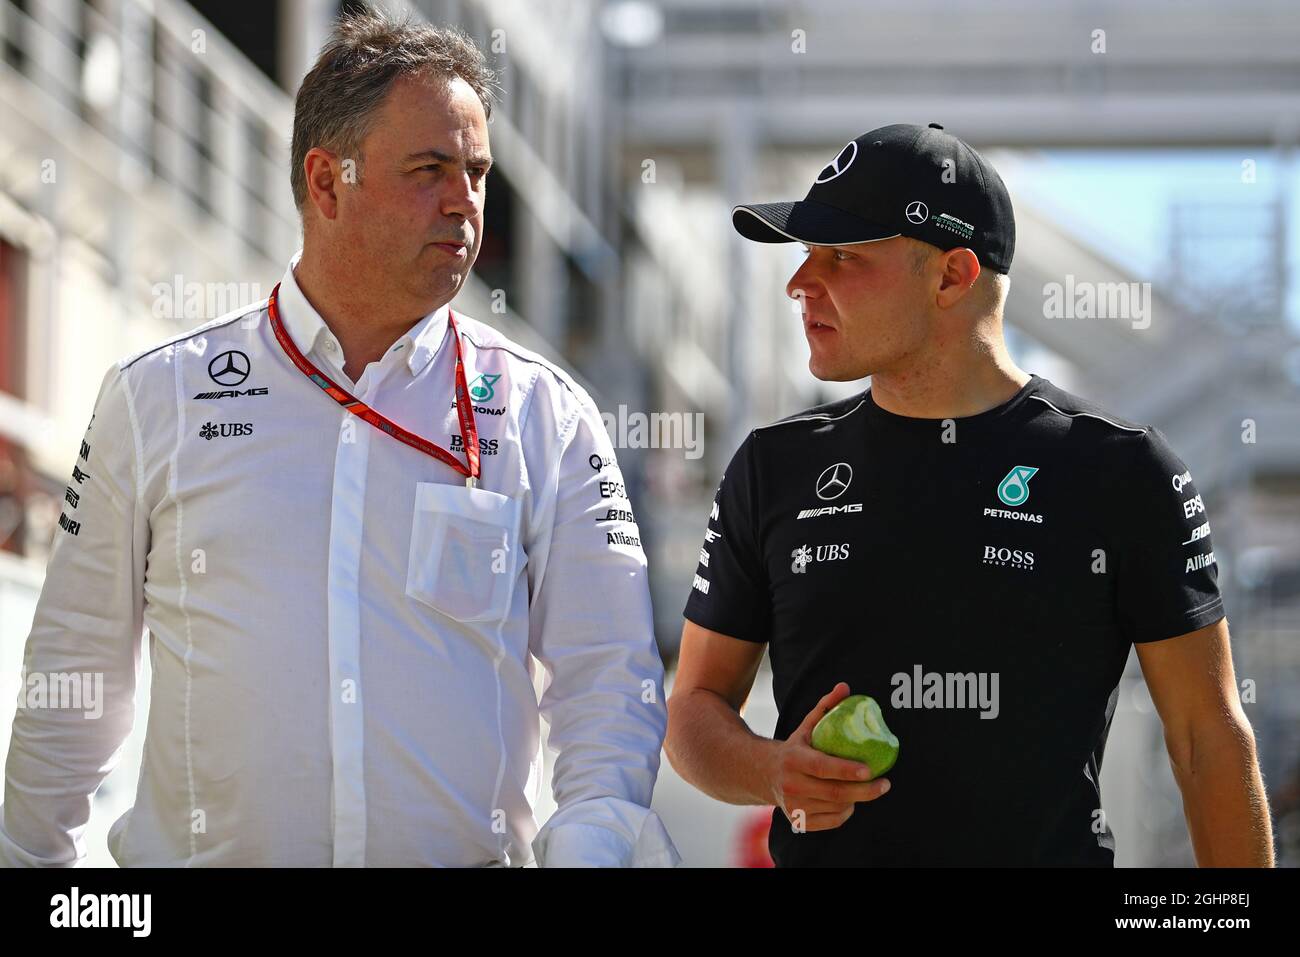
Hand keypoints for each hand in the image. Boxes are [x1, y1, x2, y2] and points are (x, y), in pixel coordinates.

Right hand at [766, 682, 891, 831]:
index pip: (823, 767)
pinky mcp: (798, 820)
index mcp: (793, 759)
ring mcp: (794, 806)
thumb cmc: (794, 748)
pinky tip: (851, 802)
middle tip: (885, 784)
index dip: (847, 770)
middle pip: (834, 792)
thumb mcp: (806, 726)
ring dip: (856, 800)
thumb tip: (845, 687)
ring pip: (836, 808)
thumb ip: (826, 707)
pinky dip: (846, 813)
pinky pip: (831, 822)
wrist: (763, 773)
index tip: (869, 769)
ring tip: (868, 788)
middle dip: (865, 790)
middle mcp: (791, 784)